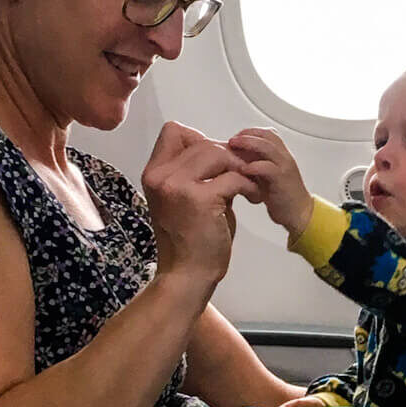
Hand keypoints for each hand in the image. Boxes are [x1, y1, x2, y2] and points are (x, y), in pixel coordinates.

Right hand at [142, 122, 258, 290]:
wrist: (187, 274)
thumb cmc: (189, 240)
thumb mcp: (183, 198)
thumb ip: (195, 173)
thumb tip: (222, 151)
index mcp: (154, 174)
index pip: (173, 132)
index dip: (199, 140)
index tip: (215, 163)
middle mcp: (161, 176)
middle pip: (202, 141)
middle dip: (228, 156)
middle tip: (242, 174)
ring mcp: (177, 186)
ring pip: (217, 153)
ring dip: (239, 167)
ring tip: (249, 186)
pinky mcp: (200, 199)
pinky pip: (233, 177)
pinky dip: (248, 185)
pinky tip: (251, 197)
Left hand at [228, 128, 312, 240]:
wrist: (300, 213)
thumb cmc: (282, 196)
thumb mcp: (267, 176)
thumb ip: (256, 164)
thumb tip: (237, 157)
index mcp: (281, 155)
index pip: (267, 133)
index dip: (249, 132)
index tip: (236, 137)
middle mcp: (284, 158)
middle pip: (267, 136)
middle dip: (246, 135)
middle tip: (232, 140)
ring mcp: (285, 167)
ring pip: (268, 147)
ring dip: (248, 144)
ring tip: (234, 148)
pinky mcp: (282, 180)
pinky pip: (268, 168)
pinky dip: (254, 166)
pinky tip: (243, 169)